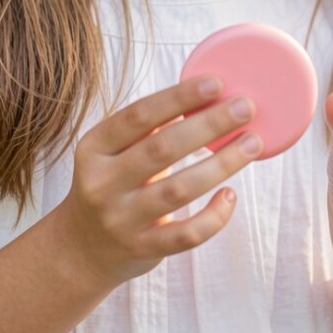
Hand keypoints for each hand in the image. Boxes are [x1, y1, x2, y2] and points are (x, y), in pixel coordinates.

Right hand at [57, 75, 262, 288]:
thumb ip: (149, 127)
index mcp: (95, 147)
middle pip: (162, 148)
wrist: (80, 249)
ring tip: (253, 143)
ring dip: (221, 164)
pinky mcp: (142, 249)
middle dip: (209, 124)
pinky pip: (186, 234)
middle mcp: (103, 182)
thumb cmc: (111, 184)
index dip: (178, 97)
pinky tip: (230, 195)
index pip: (139, 115)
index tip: (216, 83)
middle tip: (246, 107)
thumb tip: (206, 95)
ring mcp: (121, 219)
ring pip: (179, 190)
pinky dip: (213, 216)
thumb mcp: (114, 152)